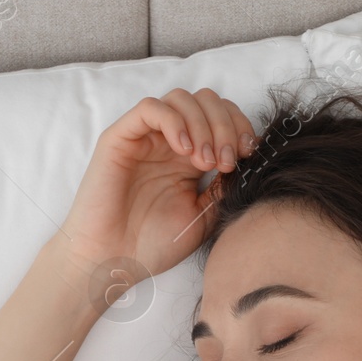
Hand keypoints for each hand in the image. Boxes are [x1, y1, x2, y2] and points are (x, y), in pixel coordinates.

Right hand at [56, 88, 261, 278]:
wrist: (113, 262)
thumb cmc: (153, 245)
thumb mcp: (203, 217)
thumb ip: (223, 188)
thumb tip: (246, 161)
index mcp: (191, 158)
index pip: (223, 119)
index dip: (240, 128)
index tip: (248, 155)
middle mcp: (170, 142)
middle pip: (206, 101)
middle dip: (225, 124)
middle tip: (225, 161)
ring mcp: (146, 138)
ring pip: (181, 99)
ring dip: (203, 124)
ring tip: (204, 161)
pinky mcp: (121, 138)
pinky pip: (150, 108)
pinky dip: (174, 121)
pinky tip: (184, 150)